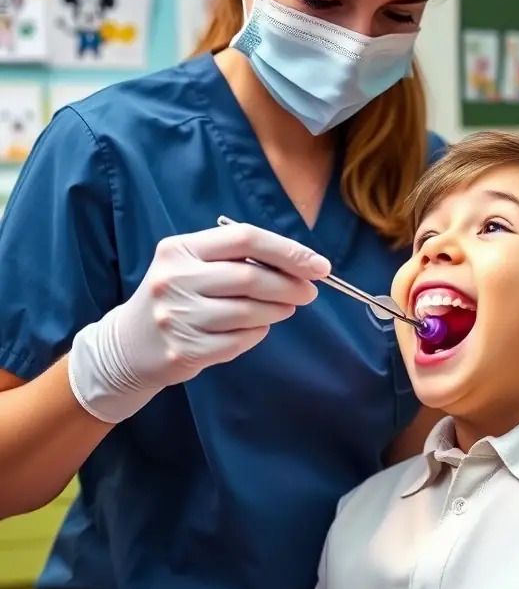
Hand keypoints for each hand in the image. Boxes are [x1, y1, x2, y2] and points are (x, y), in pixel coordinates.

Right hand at [68, 221, 330, 422]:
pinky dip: (258, 334)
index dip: (288, 251)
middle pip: (250, 278)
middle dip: (291, 285)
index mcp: (179, 249)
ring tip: (285, 308)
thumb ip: (236, 258)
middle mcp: (175, 279)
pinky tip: (256, 328)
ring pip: (249, 313)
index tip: (319, 265)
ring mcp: (177, 317)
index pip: (244, 238)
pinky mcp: (185, 350)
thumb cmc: (177, 297)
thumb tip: (300, 264)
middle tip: (309, 292)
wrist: (129, 345)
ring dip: (278, 310)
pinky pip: (240, 340)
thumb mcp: (193, 265)